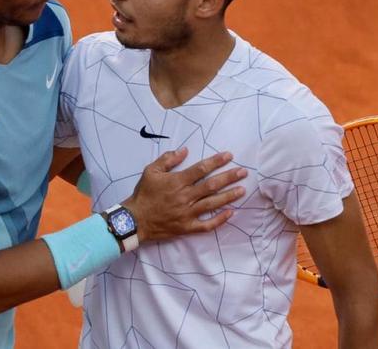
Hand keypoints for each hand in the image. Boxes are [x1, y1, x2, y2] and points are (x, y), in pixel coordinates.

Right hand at [122, 148, 245, 241]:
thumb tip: (184, 150)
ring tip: (242, 190)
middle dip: (229, 177)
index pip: (201, 169)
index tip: (229, 156)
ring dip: (229, 196)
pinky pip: (207, 225)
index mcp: (177, 181)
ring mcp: (187, 213)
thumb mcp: (151, 171)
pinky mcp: (187, 227)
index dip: (216, 161)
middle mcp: (185, 196)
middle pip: (211, 185)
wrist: (135, 220)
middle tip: (243, 172)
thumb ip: (168, 159)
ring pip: (212, 204)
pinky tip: (231, 213)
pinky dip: (219, 220)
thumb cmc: (143, 194)